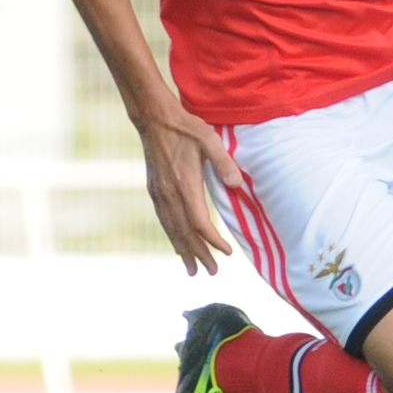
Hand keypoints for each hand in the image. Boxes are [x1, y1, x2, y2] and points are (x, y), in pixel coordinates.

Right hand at [134, 101, 239, 275]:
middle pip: (185, 233)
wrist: (154, 120)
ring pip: (172, 229)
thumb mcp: (210, 140)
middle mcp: (169, 194)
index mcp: (185, 185)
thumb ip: (224, 163)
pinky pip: (164, 220)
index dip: (213, 241)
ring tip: (192, 270)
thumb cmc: (186, 128)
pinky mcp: (154, 190)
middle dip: (199, 255)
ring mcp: (159, 193)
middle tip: (212, 273)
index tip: (226, 253)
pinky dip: (172, 236)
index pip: (199, 223)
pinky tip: (177, 246)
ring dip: (183, 251)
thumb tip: (238, 184)